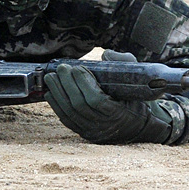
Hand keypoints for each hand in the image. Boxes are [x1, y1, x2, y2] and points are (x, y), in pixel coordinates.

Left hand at [43, 64, 175, 144]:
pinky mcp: (84, 133)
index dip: (84, 83)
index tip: (78, 68)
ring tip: (51, 77)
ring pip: (70, 113)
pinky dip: (56, 106)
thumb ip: (123, 64)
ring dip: (58, 93)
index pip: (96, 100)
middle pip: (79, 105)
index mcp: (120, 113)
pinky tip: (51, 92)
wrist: (137, 126)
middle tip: (62, 68)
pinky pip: (66, 120)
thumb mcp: (136, 79)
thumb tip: (105, 55)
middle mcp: (105, 126)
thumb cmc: (136, 98)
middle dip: (67, 84)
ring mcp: (93, 131)